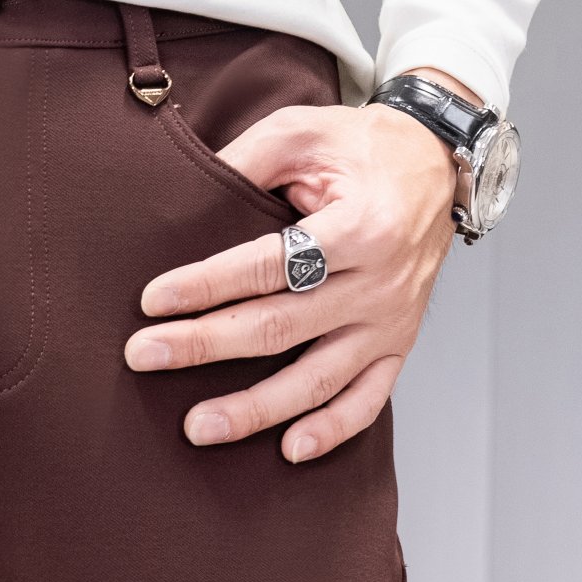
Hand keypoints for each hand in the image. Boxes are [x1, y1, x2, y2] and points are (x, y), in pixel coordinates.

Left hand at [125, 80, 467, 458]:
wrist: (437, 165)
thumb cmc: (363, 149)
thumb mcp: (306, 130)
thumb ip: (247, 160)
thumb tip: (184, 198)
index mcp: (359, 225)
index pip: (268, 264)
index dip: (208, 284)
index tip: (154, 301)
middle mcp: (378, 283)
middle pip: (280, 327)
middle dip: (206, 345)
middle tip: (144, 357)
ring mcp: (389, 323)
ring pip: (316, 379)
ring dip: (255, 410)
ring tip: (198, 427)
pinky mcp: (397, 347)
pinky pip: (366, 402)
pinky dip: (330, 431)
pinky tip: (288, 451)